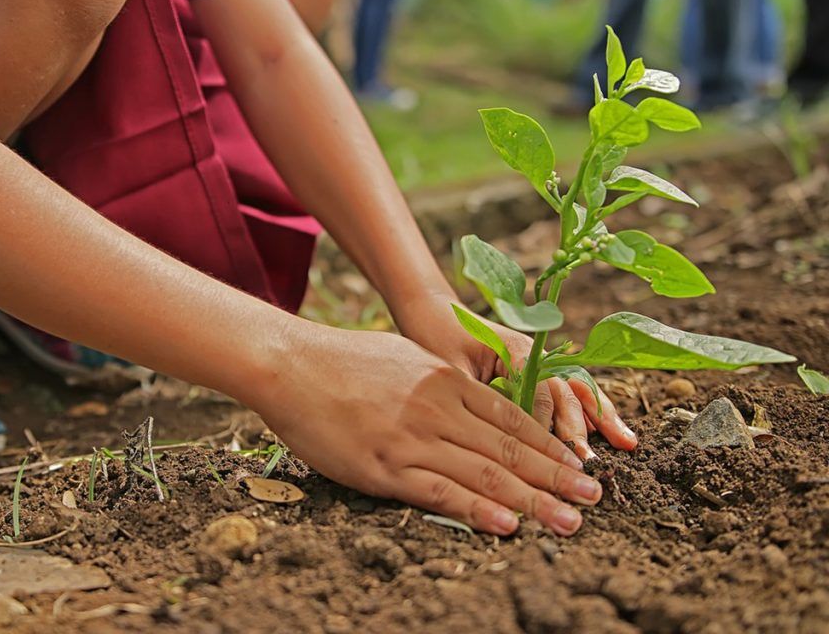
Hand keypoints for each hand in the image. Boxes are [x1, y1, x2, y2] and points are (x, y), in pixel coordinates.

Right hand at [257, 326, 603, 535]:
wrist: (291, 364)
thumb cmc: (344, 360)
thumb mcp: (405, 357)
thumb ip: (441, 382)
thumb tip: (469, 399)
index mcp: (445, 380)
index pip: (511, 419)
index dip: (550, 446)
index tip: (578, 465)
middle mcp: (438, 408)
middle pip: (510, 450)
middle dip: (556, 477)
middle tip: (593, 498)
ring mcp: (412, 438)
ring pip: (485, 474)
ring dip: (533, 500)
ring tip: (569, 520)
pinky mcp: (384, 466)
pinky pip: (440, 492)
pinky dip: (478, 511)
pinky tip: (509, 525)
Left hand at [393, 292, 636, 458]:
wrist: (432, 311)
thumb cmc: (435, 338)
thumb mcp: (450, 370)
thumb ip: (476, 397)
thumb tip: (494, 437)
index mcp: (515, 350)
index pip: (539, 393)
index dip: (545, 427)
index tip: (550, 458)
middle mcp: (535, 354)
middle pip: (565, 392)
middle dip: (579, 429)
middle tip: (588, 463)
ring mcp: (540, 361)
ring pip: (577, 391)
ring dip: (600, 418)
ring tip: (627, 444)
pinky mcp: (537, 370)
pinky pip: (570, 391)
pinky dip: (592, 410)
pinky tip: (614, 431)